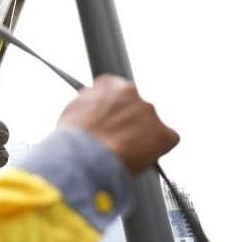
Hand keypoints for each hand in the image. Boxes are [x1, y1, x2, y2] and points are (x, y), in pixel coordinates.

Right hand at [57, 75, 179, 174]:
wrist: (84, 158)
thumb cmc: (74, 139)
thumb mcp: (73, 110)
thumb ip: (90, 104)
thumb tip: (95, 110)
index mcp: (109, 84)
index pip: (117, 90)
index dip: (115, 109)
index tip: (112, 120)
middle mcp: (131, 92)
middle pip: (136, 107)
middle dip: (130, 122)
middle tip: (118, 139)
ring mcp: (148, 112)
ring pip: (150, 124)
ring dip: (142, 135)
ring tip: (125, 153)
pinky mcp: (163, 133)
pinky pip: (168, 140)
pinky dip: (158, 149)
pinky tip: (142, 158)